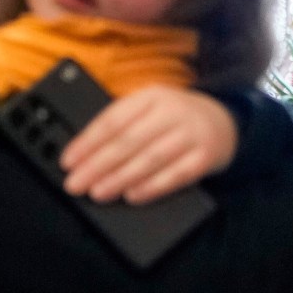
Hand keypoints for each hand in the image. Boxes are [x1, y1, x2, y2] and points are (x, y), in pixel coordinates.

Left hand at [58, 86, 238, 203]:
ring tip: (98, 192)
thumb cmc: (173, 120)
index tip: (68, 162)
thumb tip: (83, 155)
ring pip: (150, 158)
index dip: (87, 142)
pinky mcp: (205, 157)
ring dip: (120, 178)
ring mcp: (191, 134)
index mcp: (150, 96)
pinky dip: (152, 187)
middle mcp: (171, 112)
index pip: (112, 120)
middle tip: (76, 184)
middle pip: (128, 141)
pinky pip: (176, 175)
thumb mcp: (148, 110)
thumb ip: (121, 126)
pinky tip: (132, 196)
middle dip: (97, 165)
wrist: (224, 122)